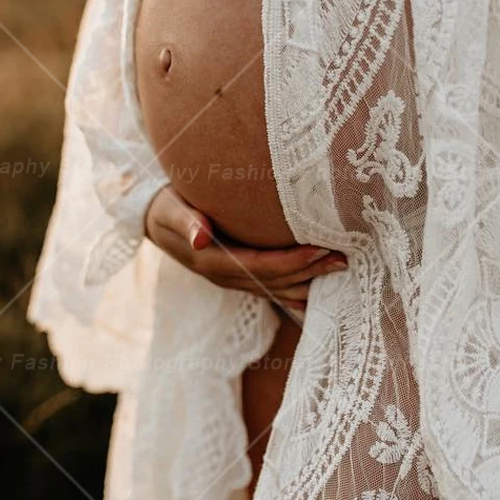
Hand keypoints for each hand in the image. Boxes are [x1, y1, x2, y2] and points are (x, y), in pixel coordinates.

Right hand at [143, 185, 346, 310]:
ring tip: (341, 271)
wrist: (155, 220)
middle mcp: (225, 277)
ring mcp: (233, 280)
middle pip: (274, 280)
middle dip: (309, 271)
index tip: (320, 250)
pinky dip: (294, 292)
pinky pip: (270, 289)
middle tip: (344, 259)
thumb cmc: (167, 205)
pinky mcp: (238, 277)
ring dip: (308, 283)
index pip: (259, 265)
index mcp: (211, 261)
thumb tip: (201, 238)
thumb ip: (187, 221)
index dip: (291, 261)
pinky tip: (317, 294)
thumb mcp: (171, 208)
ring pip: (276, 288)